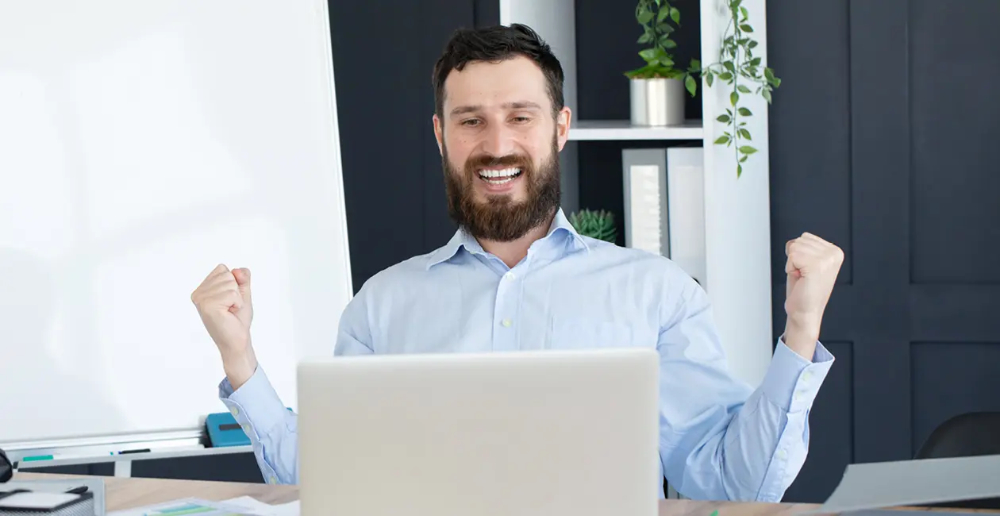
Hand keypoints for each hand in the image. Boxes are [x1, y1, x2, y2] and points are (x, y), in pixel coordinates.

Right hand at [191, 264, 256, 388]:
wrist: (237, 340)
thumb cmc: (237, 319)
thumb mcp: (242, 293)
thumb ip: (242, 277)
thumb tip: (237, 270)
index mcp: (202, 289)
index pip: (222, 269)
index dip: (234, 283)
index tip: (229, 300)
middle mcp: (198, 293)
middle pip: (227, 274)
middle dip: (236, 290)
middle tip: (230, 307)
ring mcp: (201, 299)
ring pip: (230, 283)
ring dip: (237, 298)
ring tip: (229, 311)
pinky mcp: (208, 305)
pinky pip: (232, 293)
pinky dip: (237, 303)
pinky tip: (229, 313)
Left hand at [783, 233, 843, 358]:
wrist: (805, 312)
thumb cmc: (804, 290)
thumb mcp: (809, 262)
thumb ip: (807, 247)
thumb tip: (799, 238)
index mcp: (835, 251)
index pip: (804, 237)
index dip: (798, 254)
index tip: (807, 270)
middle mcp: (834, 253)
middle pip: (799, 240)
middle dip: (794, 258)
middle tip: (804, 275)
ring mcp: (826, 259)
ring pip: (794, 247)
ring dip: (792, 264)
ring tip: (803, 277)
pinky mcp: (816, 266)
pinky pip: (791, 256)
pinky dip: (790, 268)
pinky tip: (800, 279)